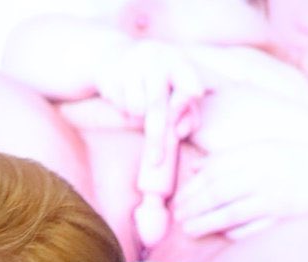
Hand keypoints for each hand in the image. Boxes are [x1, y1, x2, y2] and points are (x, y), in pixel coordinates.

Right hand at [94, 39, 204, 168]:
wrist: (113, 55)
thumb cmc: (153, 79)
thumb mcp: (173, 87)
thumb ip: (186, 111)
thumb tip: (182, 131)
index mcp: (177, 62)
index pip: (187, 78)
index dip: (188, 90)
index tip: (194, 95)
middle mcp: (157, 60)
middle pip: (157, 105)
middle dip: (157, 136)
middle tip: (156, 161)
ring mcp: (134, 65)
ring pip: (137, 109)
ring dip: (138, 118)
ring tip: (139, 105)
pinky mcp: (114, 74)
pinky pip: (122, 107)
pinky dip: (125, 111)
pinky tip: (125, 96)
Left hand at [175, 140, 307, 238]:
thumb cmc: (299, 163)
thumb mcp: (266, 149)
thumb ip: (232, 157)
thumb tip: (197, 167)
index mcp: (259, 151)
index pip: (216, 167)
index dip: (194, 184)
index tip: (179, 196)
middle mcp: (264, 171)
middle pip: (218, 189)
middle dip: (194, 204)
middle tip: (177, 215)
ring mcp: (273, 195)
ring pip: (229, 210)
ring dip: (205, 221)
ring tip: (188, 228)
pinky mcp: (281, 215)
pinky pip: (249, 226)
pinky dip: (231, 231)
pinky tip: (218, 234)